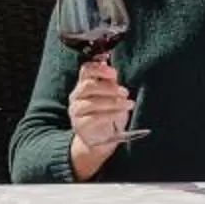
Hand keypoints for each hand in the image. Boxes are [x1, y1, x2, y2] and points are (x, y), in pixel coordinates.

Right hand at [67, 56, 135, 173]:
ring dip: (113, 102)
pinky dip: (110, 114)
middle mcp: (76, 96)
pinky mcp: (79, 124)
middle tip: (125, 92)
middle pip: (88, 85)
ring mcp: (76, 110)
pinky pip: (94, 118)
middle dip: (109, 88)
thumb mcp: (111, 95)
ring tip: (128, 104)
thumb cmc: (107, 113)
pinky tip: (120, 114)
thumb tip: (109, 65)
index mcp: (84, 84)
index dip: (98, 68)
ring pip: (91, 102)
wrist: (101, 138)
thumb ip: (109, 81)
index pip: (86, 70)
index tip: (113, 72)